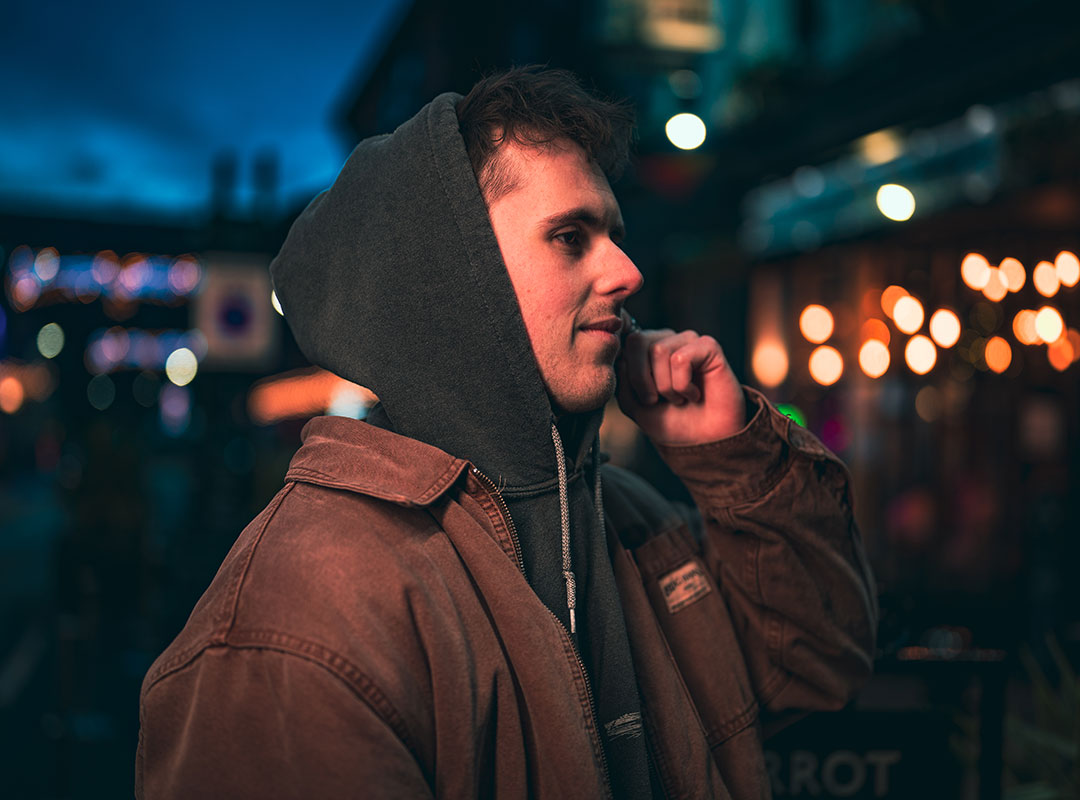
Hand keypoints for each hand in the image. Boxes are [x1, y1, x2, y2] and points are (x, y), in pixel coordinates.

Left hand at [615, 310, 745, 445]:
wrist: (703, 441)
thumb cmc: (671, 421)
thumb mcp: (634, 406)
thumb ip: (622, 382)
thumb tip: (622, 359)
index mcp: (645, 350)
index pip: (622, 344)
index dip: (625, 374)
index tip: (641, 398)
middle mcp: (665, 340)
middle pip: (636, 341)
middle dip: (640, 378)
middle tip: (654, 401)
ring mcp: (687, 341)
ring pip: (658, 350)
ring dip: (664, 386)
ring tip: (678, 399)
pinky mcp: (708, 346)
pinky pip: (681, 358)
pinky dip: (682, 385)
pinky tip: (694, 394)